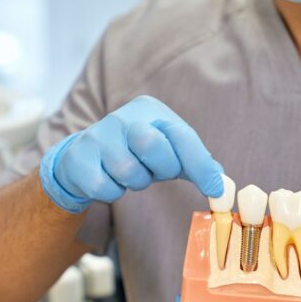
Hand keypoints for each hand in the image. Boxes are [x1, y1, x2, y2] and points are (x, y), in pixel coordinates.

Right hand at [40, 95, 223, 212]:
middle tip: (155, 171)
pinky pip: (106, 187)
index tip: (214, 189)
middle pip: (153, 144)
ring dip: (135, 182)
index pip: (181, 134)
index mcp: (149, 109)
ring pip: (128, 171)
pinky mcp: (79, 159)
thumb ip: (195, 163)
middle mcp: (122, 117)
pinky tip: (108, 180)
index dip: (200, 164)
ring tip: (129, 173)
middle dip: (161, 167)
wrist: (82, 158)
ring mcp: (97, 136)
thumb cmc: (134, 154)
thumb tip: (222, 182)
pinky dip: (112, 192)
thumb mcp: (166, 152)